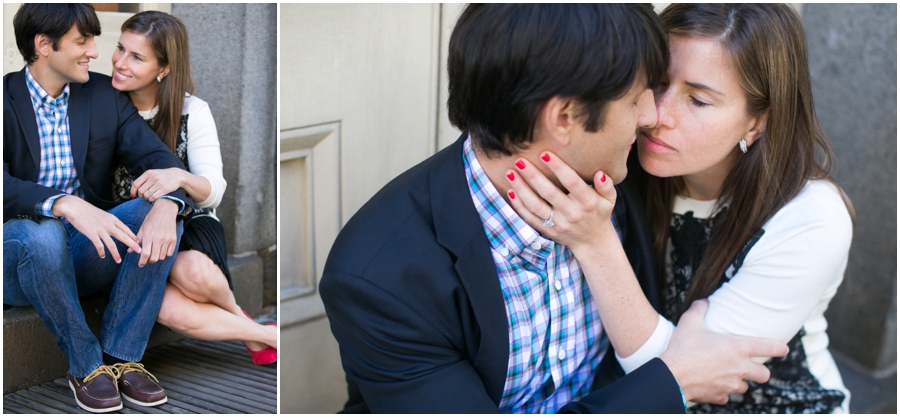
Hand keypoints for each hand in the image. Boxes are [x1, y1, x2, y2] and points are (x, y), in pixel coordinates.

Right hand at [52, 196, 141, 262]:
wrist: (75, 207)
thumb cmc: (89, 212)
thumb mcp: (104, 215)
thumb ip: (111, 222)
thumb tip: (118, 230)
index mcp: (113, 219)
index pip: (126, 229)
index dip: (134, 237)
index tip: (140, 243)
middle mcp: (109, 224)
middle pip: (124, 236)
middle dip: (133, 245)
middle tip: (140, 252)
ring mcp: (100, 229)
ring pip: (112, 244)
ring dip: (116, 254)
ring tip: (119, 261)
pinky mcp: (91, 234)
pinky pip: (99, 246)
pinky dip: (102, 252)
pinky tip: (103, 256)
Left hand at [130, 168, 185, 202]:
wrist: (177, 175)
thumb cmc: (162, 176)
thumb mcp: (152, 174)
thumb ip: (143, 180)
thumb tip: (134, 191)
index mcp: (149, 173)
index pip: (136, 184)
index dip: (132, 191)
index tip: (132, 195)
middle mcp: (153, 178)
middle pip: (140, 191)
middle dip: (140, 195)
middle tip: (143, 196)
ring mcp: (159, 184)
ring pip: (146, 195)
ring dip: (146, 198)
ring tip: (149, 196)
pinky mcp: (164, 189)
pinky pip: (153, 198)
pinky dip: (151, 200)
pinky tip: (153, 198)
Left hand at [132, 199, 178, 266]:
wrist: (165, 211)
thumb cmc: (151, 219)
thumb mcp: (142, 228)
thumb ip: (137, 240)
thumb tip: (130, 251)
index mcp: (148, 236)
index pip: (145, 254)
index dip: (142, 261)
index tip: (140, 264)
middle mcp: (158, 239)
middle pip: (154, 258)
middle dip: (149, 261)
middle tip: (147, 258)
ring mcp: (167, 240)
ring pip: (162, 257)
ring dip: (157, 257)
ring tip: (154, 252)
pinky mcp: (174, 240)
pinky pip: (169, 253)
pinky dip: (165, 254)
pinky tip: (161, 249)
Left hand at [505, 151, 615, 251]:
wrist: (593, 242)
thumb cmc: (599, 213)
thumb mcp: (609, 199)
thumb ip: (607, 186)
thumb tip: (600, 174)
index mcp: (587, 202)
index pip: (571, 182)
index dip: (558, 168)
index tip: (545, 153)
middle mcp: (571, 213)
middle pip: (549, 193)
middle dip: (533, 176)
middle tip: (520, 160)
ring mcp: (558, 223)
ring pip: (535, 206)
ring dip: (521, 189)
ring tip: (510, 173)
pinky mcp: (547, 230)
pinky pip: (530, 218)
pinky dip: (519, 206)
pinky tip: (510, 191)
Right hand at [659, 300, 788, 403]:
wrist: (672, 377)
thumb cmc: (683, 349)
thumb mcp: (690, 322)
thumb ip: (700, 309)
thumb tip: (704, 301)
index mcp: (737, 348)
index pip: (769, 348)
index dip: (780, 348)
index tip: (784, 349)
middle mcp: (739, 368)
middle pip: (764, 375)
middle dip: (761, 371)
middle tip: (753, 366)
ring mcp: (730, 384)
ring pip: (745, 387)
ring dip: (740, 381)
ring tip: (729, 375)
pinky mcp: (719, 396)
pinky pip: (726, 396)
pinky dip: (723, 391)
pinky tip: (713, 384)